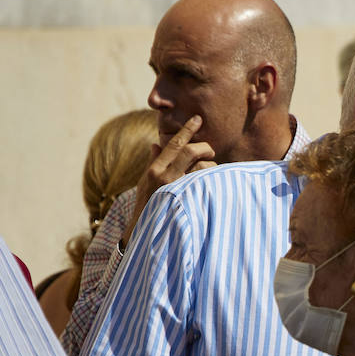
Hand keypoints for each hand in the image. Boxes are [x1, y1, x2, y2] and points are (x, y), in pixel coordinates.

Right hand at [125, 115, 216, 240]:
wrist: (144, 236)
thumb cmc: (147, 208)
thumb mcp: (146, 184)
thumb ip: (154, 163)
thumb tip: (156, 145)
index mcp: (154, 171)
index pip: (173, 144)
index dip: (187, 130)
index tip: (198, 119)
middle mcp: (164, 178)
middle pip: (190, 151)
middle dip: (204, 147)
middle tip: (210, 150)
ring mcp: (177, 190)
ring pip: (202, 168)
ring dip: (209, 169)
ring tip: (207, 177)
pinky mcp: (189, 201)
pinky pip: (206, 184)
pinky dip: (210, 182)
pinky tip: (210, 188)